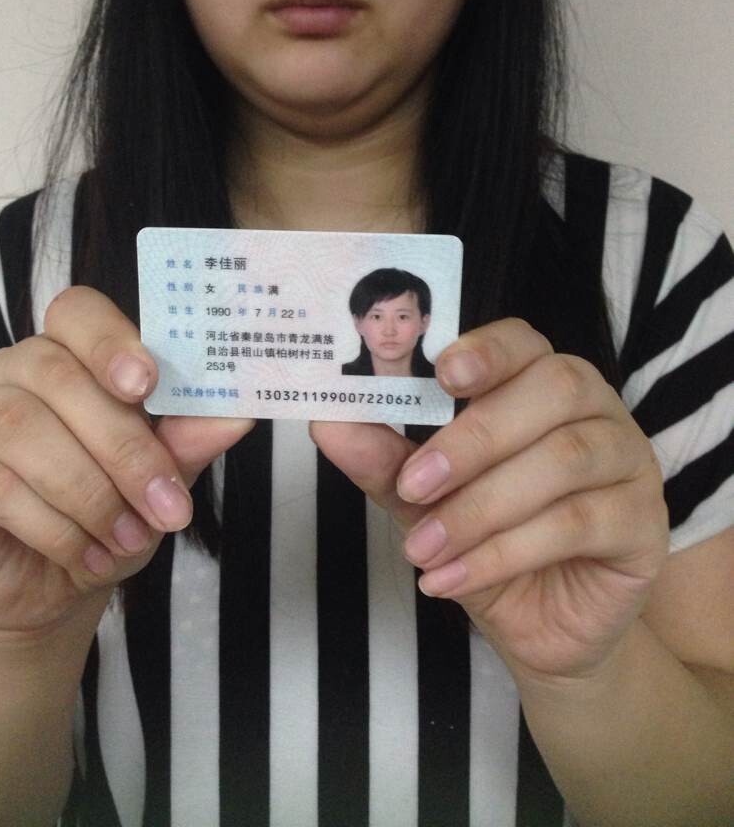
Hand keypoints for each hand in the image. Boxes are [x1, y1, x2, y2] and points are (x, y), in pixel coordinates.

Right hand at [0, 286, 252, 638]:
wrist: (51, 589)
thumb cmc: (108, 514)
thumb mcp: (157, 478)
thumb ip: (187, 441)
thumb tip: (238, 415)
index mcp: (68, 353)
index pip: (77, 312)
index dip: (110, 340)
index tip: (148, 384)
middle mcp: (12, 372)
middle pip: (59, 375)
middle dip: (124, 446)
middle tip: (168, 506)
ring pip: (24, 429)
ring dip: (89, 491)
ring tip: (129, 539)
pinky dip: (53, 527)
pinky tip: (86, 556)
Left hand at [310, 318, 668, 682]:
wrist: (541, 629)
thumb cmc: (486, 542)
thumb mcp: (426, 500)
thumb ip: (385, 458)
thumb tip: (327, 421)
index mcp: (541, 383)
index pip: (524, 342)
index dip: (487, 349)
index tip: (441, 373)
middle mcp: (596, 410)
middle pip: (552, 391)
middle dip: (473, 438)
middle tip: (414, 485)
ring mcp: (629, 463)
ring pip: (562, 461)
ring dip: (480, 507)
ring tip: (422, 549)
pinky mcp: (645, 524)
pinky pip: (576, 524)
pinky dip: (503, 553)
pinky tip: (452, 578)